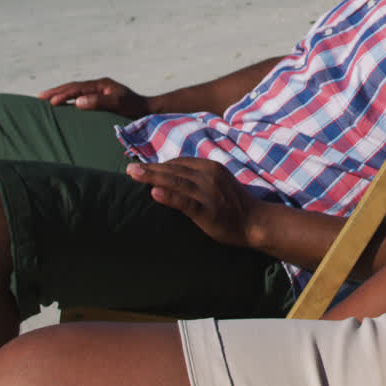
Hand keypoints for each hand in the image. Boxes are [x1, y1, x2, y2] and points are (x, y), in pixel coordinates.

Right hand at [38, 77, 149, 117]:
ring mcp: (100, 92)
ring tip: (46, 101)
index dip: (62, 94)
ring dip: (62, 96)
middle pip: (74, 87)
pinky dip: (70, 101)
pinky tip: (64, 107)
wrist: (149, 110)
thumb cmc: (135, 108)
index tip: (49, 101)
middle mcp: (99, 86)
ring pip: (76, 92)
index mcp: (102, 84)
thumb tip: (77, 102)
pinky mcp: (102, 99)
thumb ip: (99, 102)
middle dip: (57, 92)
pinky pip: (81, 98)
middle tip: (39, 97)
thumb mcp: (118, 104)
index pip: (77, 88)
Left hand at [126, 157, 261, 247]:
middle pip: (173, 169)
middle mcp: (208, 176)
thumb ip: (200, 178)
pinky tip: (154, 193)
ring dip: (152, 176)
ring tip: (134, 174)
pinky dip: (169, 196)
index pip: (179, 162)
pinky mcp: (207, 210)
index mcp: (210, 167)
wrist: (256, 222)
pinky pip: (185, 201)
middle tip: (129, 168)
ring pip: (175, 181)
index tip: (143, 167)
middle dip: (150, 168)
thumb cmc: (235, 205)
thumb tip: (174, 177)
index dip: (160, 165)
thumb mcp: (219, 183)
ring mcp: (208, 192)